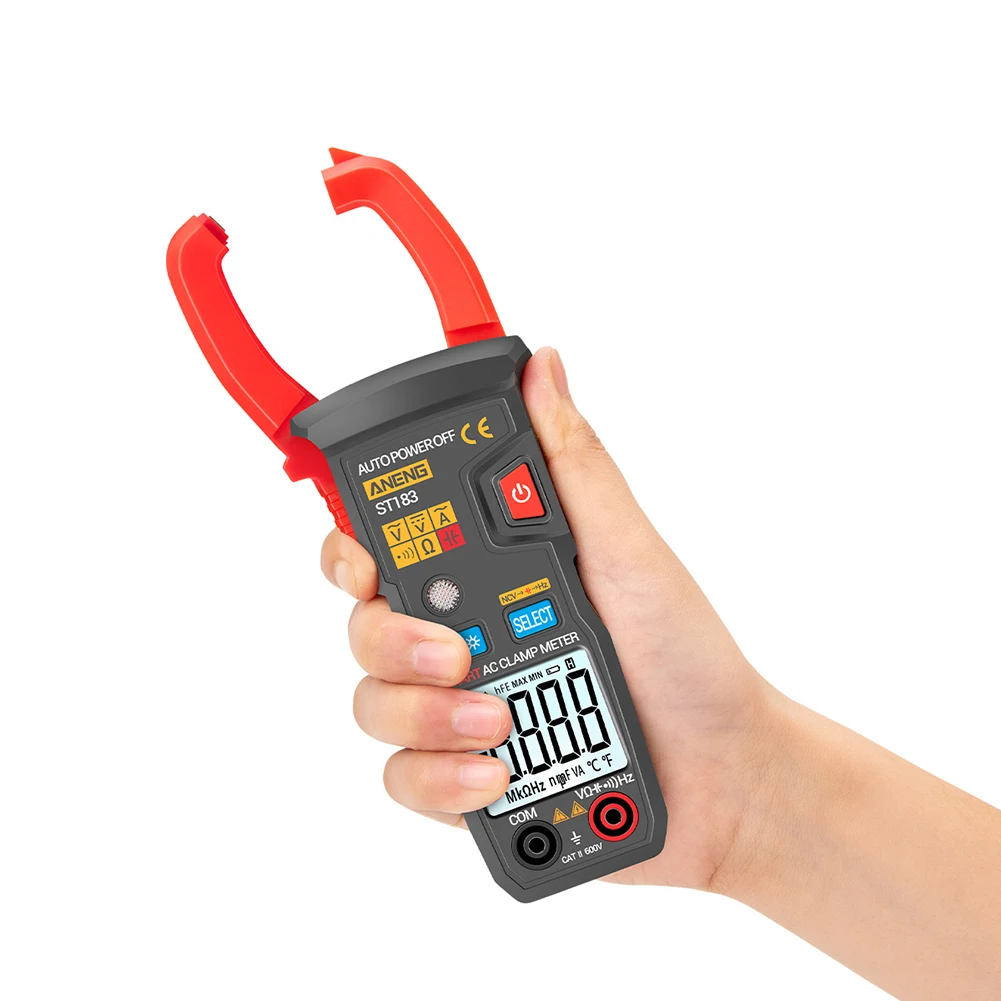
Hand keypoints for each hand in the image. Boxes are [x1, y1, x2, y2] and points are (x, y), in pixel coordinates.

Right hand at [320, 346, 769, 890]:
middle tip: (457, 651)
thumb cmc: (686, 657)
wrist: (723, 777)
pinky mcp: (464, 777)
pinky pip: (405, 779)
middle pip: (364, 627)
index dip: (352, 551)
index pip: (386, 550)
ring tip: (499, 722)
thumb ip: (573, 464)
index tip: (367, 563)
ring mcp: (458, 710)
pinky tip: (495, 774)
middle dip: (393, 640)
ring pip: (374, 705)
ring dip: (426, 715)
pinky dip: (439, 779)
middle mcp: (463, 637)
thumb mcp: (629, 549)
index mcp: (491, 576)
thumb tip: (544, 366)